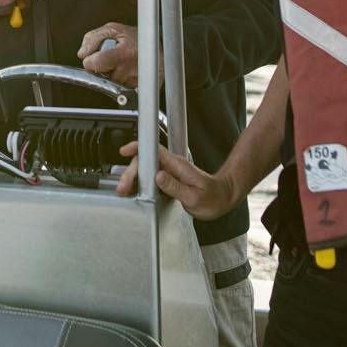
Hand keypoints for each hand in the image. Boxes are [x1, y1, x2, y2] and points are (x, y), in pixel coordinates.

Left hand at [77, 21, 144, 88]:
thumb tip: (82, 53)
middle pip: (101, 75)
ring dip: (113, 73)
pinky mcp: (137, 90)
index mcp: (122, 55)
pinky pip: (121, 88)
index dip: (90, 60)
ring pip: (111, 81)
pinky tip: (128, 70)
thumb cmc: (139, 38)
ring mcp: (133, 83)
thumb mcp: (114, 29)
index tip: (94, 56)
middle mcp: (128, 71)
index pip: (94, 64)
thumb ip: (93, 38)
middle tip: (114, 56)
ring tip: (124, 62)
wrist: (161, 51)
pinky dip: (122, 80)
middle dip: (104, 66)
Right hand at [114, 139, 238, 216]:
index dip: (137, 148)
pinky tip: (135, 193)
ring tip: (125, 192)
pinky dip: (140, 186)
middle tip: (123, 187)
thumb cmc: (213, 198)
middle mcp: (172, 166)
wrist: (223, 198)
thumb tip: (158, 176)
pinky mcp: (169, 181)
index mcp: (177, 165)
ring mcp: (170, 173)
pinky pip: (150, 180)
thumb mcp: (194, 196)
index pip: (154, 150)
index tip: (124, 151)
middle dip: (130, 173)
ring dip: (133, 180)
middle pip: (145, 162)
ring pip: (145, 171)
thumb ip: (175, 187)